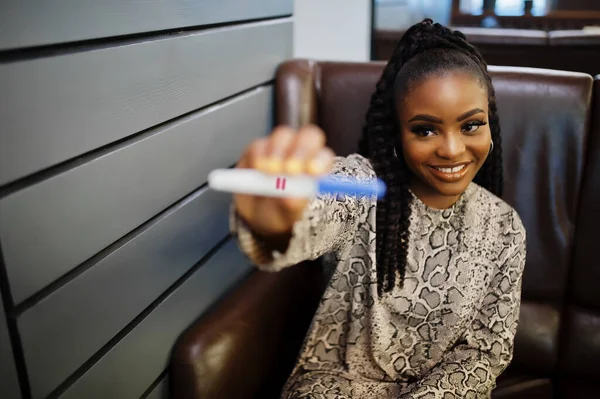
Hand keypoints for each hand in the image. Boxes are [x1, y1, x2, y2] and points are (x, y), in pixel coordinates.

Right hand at [234, 124, 334, 243]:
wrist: (257, 215)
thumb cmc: (281, 212)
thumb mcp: (289, 214)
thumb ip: (293, 205)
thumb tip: (291, 198)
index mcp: (316, 168)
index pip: (324, 155)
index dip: (320, 160)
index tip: (312, 172)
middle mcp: (301, 152)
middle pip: (308, 136)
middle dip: (300, 151)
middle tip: (290, 169)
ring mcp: (279, 147)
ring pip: (283, 136)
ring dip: (277, 153)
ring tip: (270, 172)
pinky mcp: (257, 149)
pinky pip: (259, 144)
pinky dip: (259, 155)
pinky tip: (258, 168)